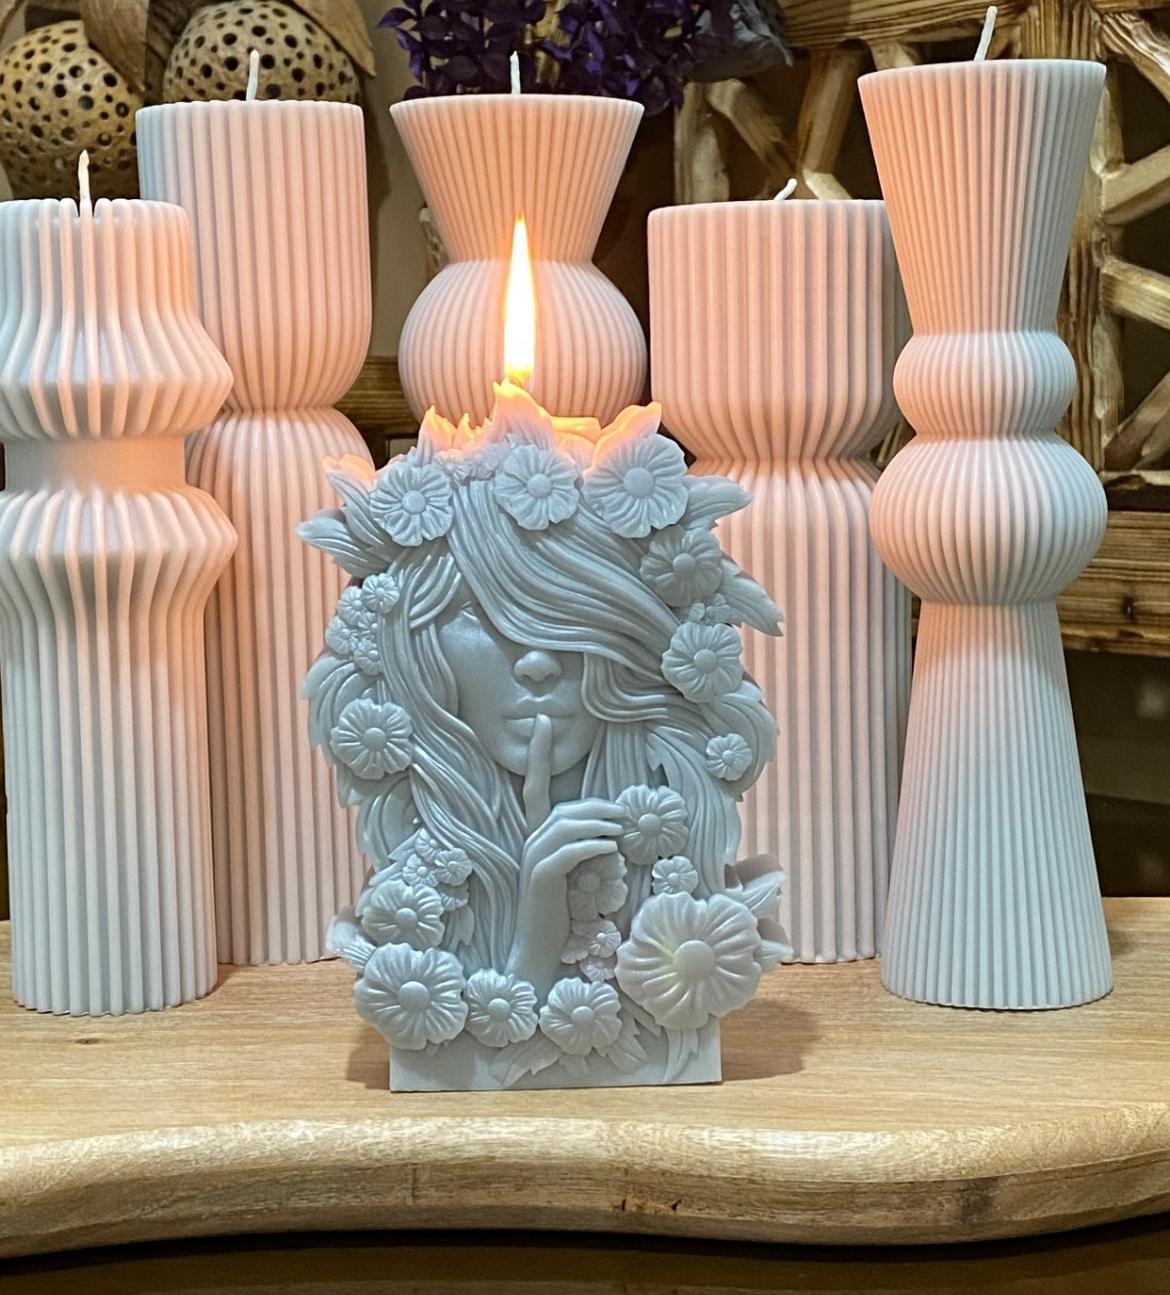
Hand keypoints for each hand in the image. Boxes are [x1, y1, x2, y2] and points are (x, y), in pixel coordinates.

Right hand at [508, 717, 624, 992]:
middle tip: (623, 814)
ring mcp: (532, 859)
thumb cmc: (562, 915)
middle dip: (595, 806)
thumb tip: (614, 827)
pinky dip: (593, 846)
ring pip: (566, 824)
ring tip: (621, 831)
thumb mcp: (575, 874)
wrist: (540, 953)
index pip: (535, 786)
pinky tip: (611, 849)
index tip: (543, 720)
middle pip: (562, 807)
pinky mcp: (541, 878)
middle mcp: (529, 842)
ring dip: (598, 823)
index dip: (540, 753)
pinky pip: (569, 851)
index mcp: (536, 837)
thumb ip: (586, 846)